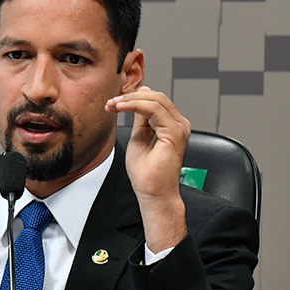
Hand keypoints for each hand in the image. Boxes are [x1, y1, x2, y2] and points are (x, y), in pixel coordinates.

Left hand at [105, 86, 190, 252]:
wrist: (152, 193)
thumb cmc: (147, 173)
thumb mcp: (139, 137)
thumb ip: (140, 119)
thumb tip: (137, 100)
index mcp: (171, 125)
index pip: (154, 100)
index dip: (133, 97)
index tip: (112, 104)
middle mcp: (178, 124)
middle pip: (156, 96)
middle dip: (130, 96)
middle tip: (111, 103)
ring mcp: (179, 127)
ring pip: (155, 99)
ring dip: (130, 99)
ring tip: (114, 105)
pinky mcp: (174, 132)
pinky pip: (154, 109)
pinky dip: (135, 105)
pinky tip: (121, 108)